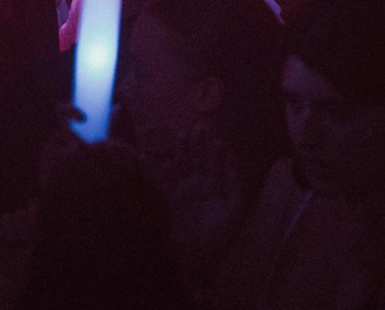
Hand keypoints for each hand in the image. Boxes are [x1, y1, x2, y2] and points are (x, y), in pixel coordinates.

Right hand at [149, 126, 249, 265]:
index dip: (217, 153)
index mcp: (216, 190)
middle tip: (198, 128)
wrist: (200, 257)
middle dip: (199, 146)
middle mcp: (200, 188)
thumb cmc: (220, 237)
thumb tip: (236, 163)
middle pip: (199, 161)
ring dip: (182, 151)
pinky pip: (162, 181)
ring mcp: (184, 192)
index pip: (217, 166)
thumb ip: (237, 187)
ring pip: (182, 166)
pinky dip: (154, 169)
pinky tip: (148, 155)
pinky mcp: (171, 200)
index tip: (217, 138)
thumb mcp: (234, 211)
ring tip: (182, 135)